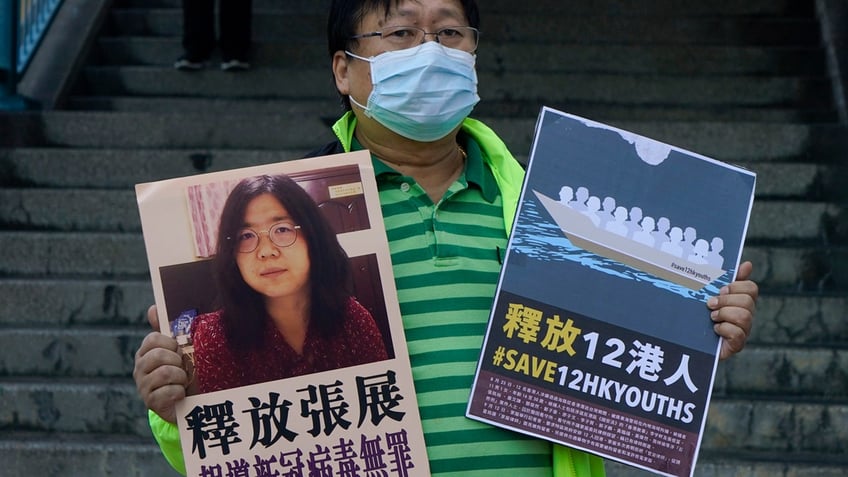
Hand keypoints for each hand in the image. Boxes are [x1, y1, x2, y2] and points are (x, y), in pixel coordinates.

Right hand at [133, 305, 187, 422]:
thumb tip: (153, 308)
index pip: (153, 339)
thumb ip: (166, 329)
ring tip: (183, 381)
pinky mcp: (151, 403)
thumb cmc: (180, 372)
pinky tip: (180, 394)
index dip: (170, 343)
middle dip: (177, 361)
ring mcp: (143, 386)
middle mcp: (139, 369)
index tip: (178, 350)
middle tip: (183, 368)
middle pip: (158, 355)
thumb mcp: (175, 350)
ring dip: (181, 377)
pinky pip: (170, 392)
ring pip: (165, 373)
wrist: (184, 403)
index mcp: (145, 353)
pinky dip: (180, 392)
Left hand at [707, 261, 757, 359]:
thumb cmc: (699, 313)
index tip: (721, 289)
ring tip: (712, 317)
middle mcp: (746, 315)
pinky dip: (724, 329)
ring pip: (744, 316)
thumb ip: (725, 278)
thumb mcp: (708, 292)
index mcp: (740, 300)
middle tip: (710, 304)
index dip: (737, 286)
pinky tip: (715, 329)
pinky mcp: (737, 344)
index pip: (751, 288)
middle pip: (747, 301)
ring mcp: (743, 330)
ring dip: (724, 314)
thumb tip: (748, 264)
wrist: (687, 339)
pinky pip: (738, 334)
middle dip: (726, 301)